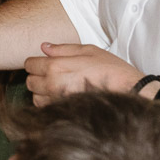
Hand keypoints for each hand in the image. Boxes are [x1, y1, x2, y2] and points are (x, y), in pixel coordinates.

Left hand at [23, 42, 143, 105]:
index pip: (29, 64)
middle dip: (37, 77)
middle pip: (30, 81)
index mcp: (56, 66)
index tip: (44, 63)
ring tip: (58, 88)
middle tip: (52, 75)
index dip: (36, 62)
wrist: (129, 91)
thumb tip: (44, 47)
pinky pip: (46, 109)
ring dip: (42, 92)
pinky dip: (50, 104)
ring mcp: (57, 101)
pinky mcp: (64, 112)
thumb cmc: (110, 69)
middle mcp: (52, 84)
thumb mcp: (88, 50)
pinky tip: (62, 99)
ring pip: (36, 97)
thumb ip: (63, 49)